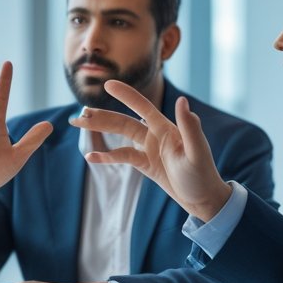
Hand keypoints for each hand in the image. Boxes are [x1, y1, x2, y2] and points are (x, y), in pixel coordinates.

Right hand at [69, 79, 231, 221]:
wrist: (203, 198)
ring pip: (119, 134)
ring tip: (78, 125)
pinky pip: (122, 156)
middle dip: (102, 116)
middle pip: (123, 121)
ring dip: (100, 129)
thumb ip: (189, 127)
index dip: (126, 96)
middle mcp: (155, 134)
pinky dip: (107, 156)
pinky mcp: (145, 163)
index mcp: (166, 128)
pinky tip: (91, 157)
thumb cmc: (203, 175)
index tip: (107, 84)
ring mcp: (148, 148)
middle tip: (79, 115)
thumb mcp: (197, 152)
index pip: (142, 107)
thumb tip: (182, 101)